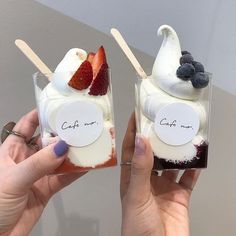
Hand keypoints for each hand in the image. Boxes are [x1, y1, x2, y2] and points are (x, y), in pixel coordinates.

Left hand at [0, 110, 84, 235]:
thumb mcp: (13, 179)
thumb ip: (38, 163)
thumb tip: (63, 146)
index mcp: (12, 151)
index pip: (26, 126)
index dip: (39, 115)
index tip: (57, 107)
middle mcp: (27, 159)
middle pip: (47, 141)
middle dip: (62, 133)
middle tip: (79, 125)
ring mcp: (38, 174)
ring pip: (58, 159)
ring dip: (71, 153)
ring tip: (87, 143)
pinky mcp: (46, 189)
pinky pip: (64, 177)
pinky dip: (76, 172)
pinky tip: (87, 165)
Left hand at [121, 113, 199, 235]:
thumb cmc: (138, 227)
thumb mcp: (136, 195)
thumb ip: (140, 169)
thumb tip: (142, 140)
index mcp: (131, 178)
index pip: (131, 149)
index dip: (133, 131)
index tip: (137, 114)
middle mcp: (147, 179)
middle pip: (152, 153)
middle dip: (157, 137)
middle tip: (163, 120)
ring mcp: (164, 187)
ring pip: (171, 163)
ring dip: (176, 150)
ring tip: (181, 134)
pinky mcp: (179, 196)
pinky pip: (188, 178)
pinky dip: (194, 168)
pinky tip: (198, 157)